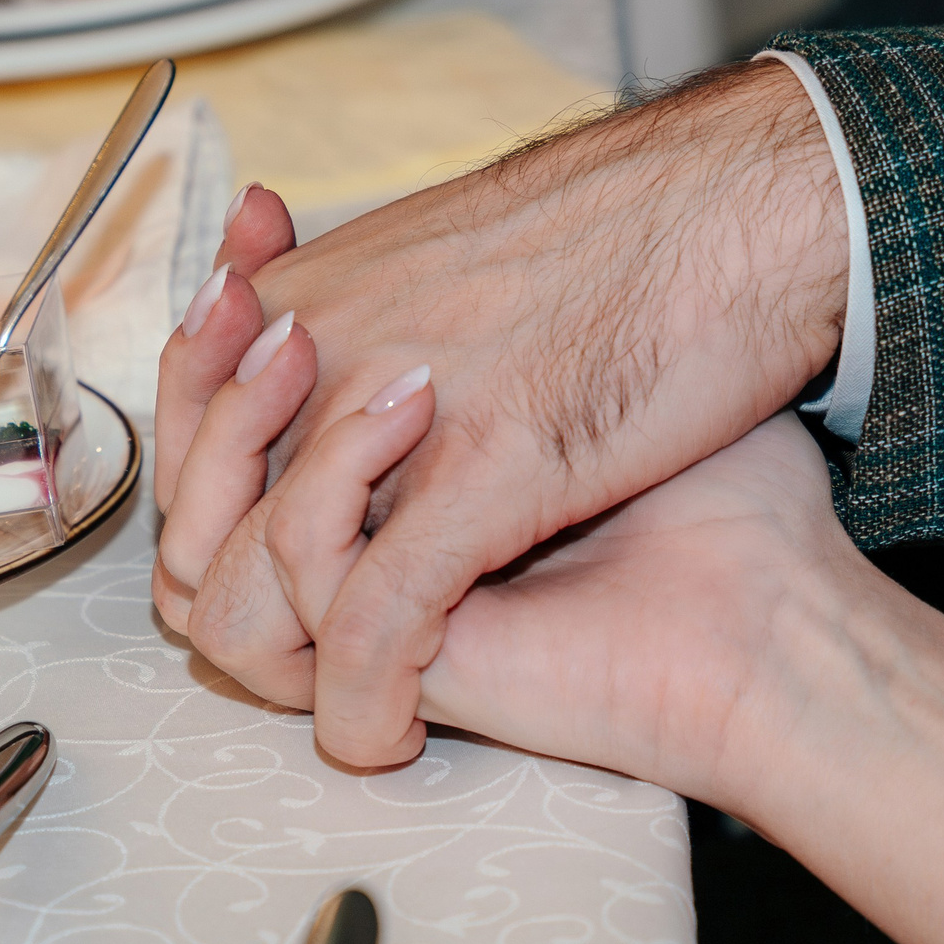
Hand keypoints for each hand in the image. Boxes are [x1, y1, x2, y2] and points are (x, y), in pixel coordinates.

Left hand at [153, 60, 846, 766]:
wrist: (750, 209)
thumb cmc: (643, 235)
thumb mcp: (468, 251)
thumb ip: (393, 307)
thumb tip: (364, 366)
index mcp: (315, 293)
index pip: (193, 431)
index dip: (211, 519)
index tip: (270, 574)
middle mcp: (319, 349)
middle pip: (201, 521)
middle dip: (235, 612)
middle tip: (302, 660)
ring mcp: (387, 416)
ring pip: (257, 585)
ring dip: (293, 673)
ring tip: (357, 705)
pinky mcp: (473, 479)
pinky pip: (372, 623)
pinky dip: (364, 700)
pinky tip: (394, 734)